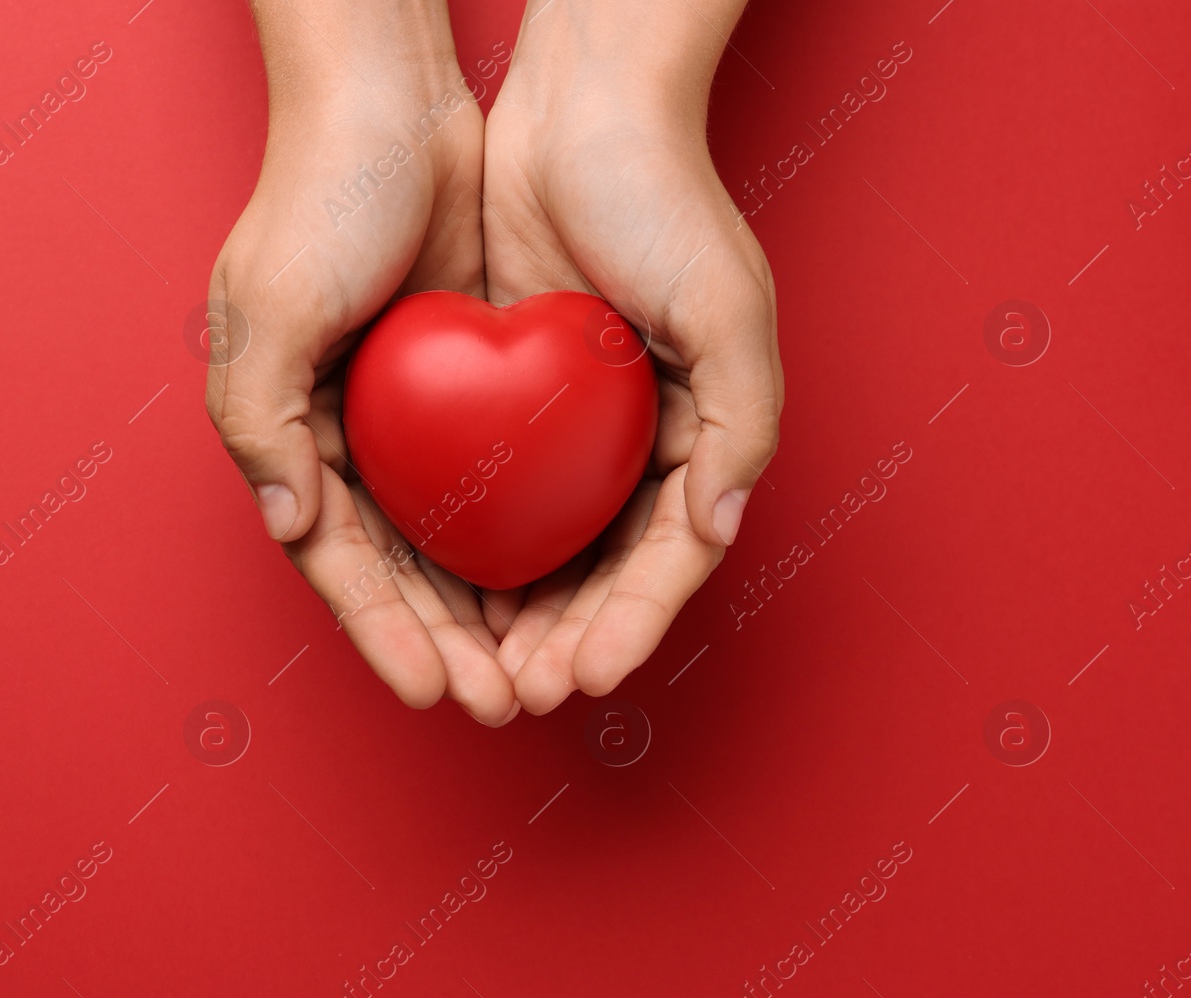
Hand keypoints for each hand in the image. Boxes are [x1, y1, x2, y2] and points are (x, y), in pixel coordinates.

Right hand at [206, 0, 520, 723]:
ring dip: (489, 607)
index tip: (437, 691)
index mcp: (289, 434)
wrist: (391, 101)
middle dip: (447, 643)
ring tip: (537, 666)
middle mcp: (347, 437)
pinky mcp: (465, 380)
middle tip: (502, 701)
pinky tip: (557, 576)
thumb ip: (261, 423)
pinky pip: (496, 479)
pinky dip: (519, 534)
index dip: (385, 633)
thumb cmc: (317, 198)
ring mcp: (410, 415)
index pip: (340, 562)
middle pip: (400, 569)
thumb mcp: (267, 310)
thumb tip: (292, 524)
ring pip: (453, 540)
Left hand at [478, 0, 783, 713]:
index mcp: (699, 435)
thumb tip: (719, 530)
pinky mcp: (511, 397)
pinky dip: (478, 545)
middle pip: (603, 571)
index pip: (667, 560)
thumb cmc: (665, 202)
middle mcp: (638, 443)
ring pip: (544, 547)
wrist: (579, 113)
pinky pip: (492, 491)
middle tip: (520, 692)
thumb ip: (741, 425)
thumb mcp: (728, 310)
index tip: (585, 676)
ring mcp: (572, 426)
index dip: (629, 625)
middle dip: (566, 639)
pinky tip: (449, 587)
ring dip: (518, 613)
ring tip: (481, 667)